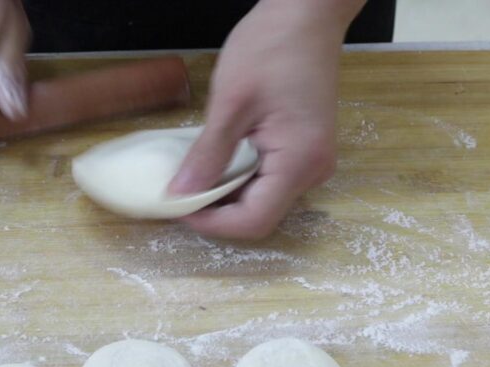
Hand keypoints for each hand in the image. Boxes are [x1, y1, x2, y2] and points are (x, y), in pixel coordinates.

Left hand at [168, 0, 364, 239]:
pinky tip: (216, 161)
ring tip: (193, 176)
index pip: (253, 221)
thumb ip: (207, 155)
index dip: (212, 223)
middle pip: (260, 215)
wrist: (306, 13)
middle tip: (178, 192)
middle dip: (217, 211)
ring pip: (263, 199)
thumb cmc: (272, 47)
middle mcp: (313, 171)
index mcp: (299, 162)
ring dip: (226, 195)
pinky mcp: (305, 150)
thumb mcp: (230, 102)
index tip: (176, 207)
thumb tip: (180, 195)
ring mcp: (312, 162)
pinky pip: (269, 179)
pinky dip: (239, 177)